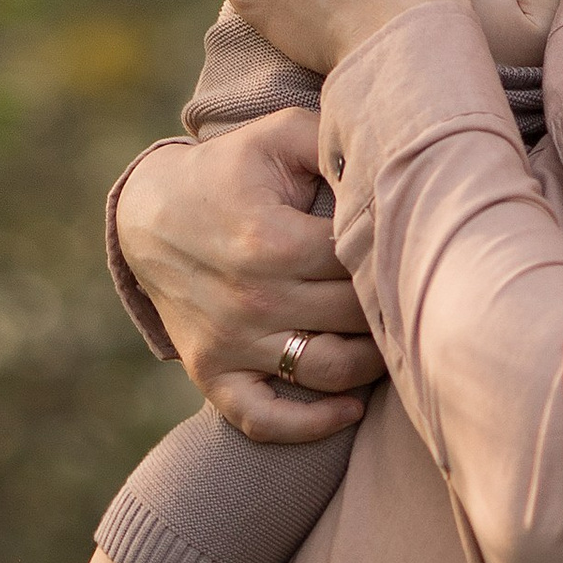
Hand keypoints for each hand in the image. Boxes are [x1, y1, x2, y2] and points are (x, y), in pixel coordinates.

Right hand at [116, 114, 385, 442]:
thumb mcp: (278, 136)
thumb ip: (334, 142)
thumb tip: (390, 159)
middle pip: (353, 318)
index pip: (359, 264)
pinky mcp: (212, 373)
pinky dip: (310, 426)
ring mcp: (231, 342)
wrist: (150, 214)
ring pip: (326, 372)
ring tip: (389, 341)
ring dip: (369, 364)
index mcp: (272, 240)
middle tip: (412, 293)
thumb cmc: (230, 170)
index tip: (411, 248)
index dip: (392, 255)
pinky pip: (265, 420)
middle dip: (388, 306)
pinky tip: (349, 408)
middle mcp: (252, 298)